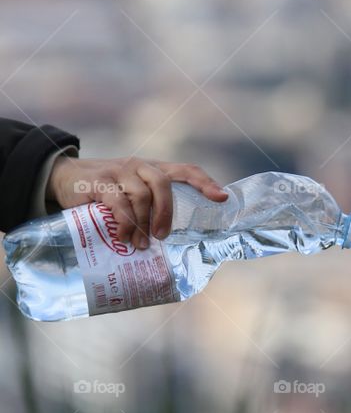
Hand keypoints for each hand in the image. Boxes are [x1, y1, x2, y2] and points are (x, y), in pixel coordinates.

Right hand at [46, 156, 227, 248]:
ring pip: (141, 195)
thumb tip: (171, 246)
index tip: (222, 198)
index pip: (185, 169)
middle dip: (167, 212)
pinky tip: (125, 238)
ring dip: (143, 224)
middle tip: (163, 236)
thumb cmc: (106, 194)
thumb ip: (149, 209)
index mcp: (152, 169)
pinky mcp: (99, 182)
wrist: (65, 178)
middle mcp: (138, 166)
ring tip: (141, 245)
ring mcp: (118, 171)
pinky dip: (125, 223)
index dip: (205, 182)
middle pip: (163, 183)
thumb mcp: (130, 196)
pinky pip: (118, 203)